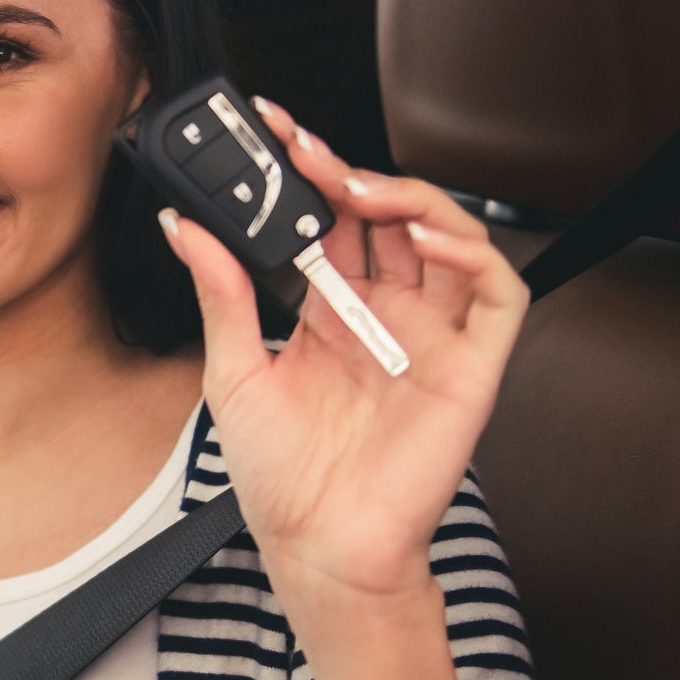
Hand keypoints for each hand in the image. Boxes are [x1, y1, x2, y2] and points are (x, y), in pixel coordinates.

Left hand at [158, 99, 528, 599]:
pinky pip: (497, 292)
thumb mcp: (232, 369)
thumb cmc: (278, 476)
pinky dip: (471, 253)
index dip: (311, 172)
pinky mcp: (470, 367)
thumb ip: (219, 292)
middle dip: (348, 171)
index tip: (272, 130)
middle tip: (304, 149)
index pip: (331, 220)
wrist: (314, 549)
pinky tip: (423, 238)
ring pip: (448, 236)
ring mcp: (429, 336)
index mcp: (328, 311)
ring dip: (408, 198)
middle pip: (386, 217)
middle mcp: (383, 315)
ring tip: (357, 187)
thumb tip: (183, 223)